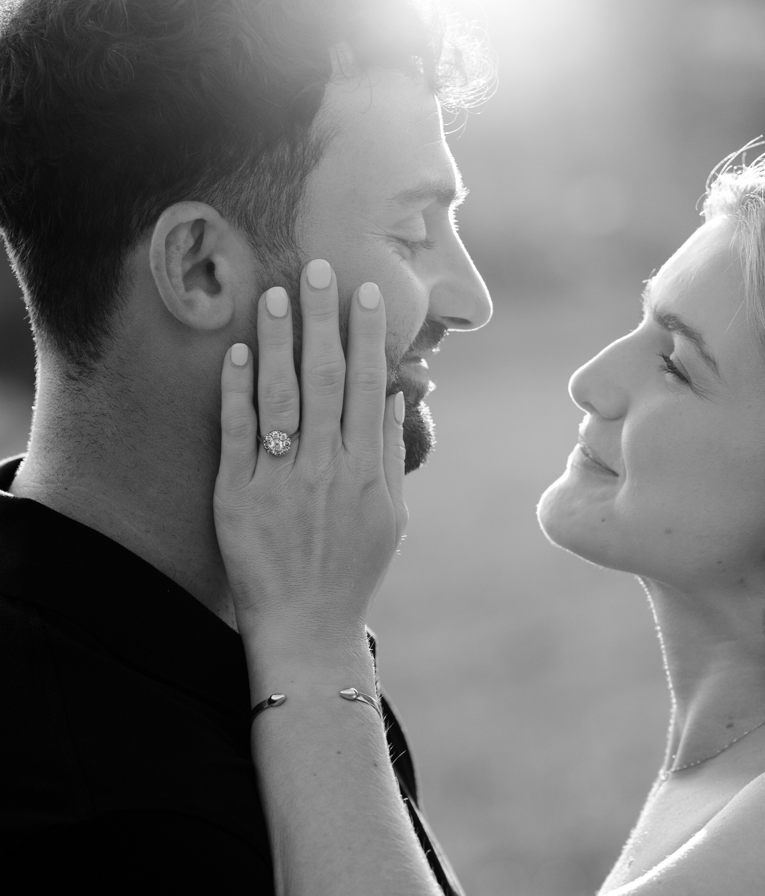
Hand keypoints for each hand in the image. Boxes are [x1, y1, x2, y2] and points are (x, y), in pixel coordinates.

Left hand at [214, 260, 407, 657]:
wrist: (307, 628)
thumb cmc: (352, 570)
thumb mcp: (389, 517)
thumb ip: (392, 452)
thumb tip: (400, 392)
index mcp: (368, 472)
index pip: (370, 387)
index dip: (367, 335)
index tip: (364, 292)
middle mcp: (328, 470)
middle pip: (327, 379)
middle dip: (323, 319)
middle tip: (317, 267)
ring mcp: (283, 482)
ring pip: (281, 396)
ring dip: (277, 341)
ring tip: (272, 293)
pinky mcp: (240, 497)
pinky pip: (238, 434)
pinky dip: (236, 391)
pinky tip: (234, 352)